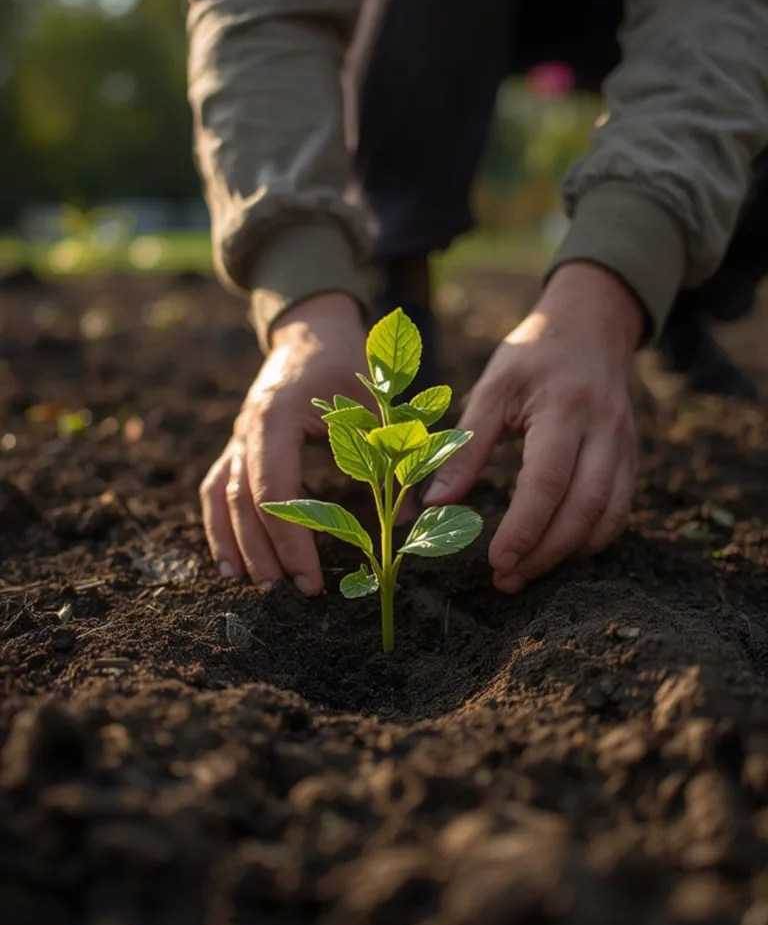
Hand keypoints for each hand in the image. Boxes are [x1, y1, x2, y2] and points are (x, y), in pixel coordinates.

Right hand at [201, 293, 367, 594]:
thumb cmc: (348, 364)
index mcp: (277, 416)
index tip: (311, 577)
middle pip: (243, 501)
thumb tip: (407, 524)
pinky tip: (229, 561)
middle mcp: (247, 428)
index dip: (291, 538)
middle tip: (287, 593)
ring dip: (234, 545)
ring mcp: (237, 437)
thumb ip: (390, 457)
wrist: (312, 331)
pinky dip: (218, 526)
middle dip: (264, 551)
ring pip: (221, 498)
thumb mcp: (377, 403)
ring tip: (251, 586)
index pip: (275, 490)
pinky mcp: (236, 445)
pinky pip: (215, 489)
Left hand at [423, 262, 643, 592]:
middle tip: (506, 580)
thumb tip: (433, 504)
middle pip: (583, 508)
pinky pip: (620, 509)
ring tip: (527, 573)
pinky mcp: (632, 457)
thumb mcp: (492, 388)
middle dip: (544, 553)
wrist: (591, 324)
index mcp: (565, 408)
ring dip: (568, 554)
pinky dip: (593, 538)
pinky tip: (560, 552)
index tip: (496, 562)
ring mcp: (625, 445)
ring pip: (607, 516)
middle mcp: (604, 430)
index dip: (523, 528)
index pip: (547, 481)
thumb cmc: (533, 355)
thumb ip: (465, 447)